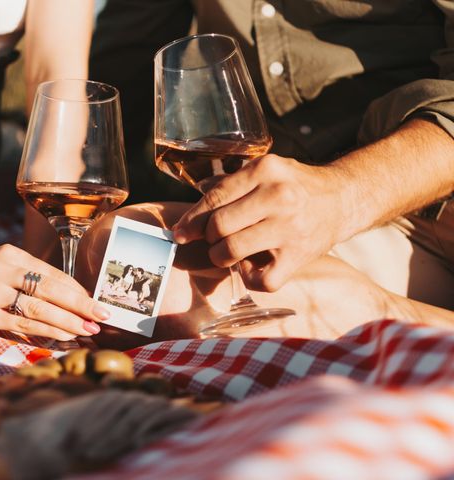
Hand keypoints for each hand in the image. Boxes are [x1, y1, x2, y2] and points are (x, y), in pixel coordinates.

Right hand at [0, 245, 109, 340]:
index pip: (51, 273)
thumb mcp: (4, 263)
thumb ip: (33, 274)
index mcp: (11, 255)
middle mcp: (1, 271)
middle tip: (103, 316)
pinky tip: (64, 336)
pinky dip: (45, 331)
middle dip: (80, 305)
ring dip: (67, 322)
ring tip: (88, 330)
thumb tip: (73, 294)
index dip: (76, 290)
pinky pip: (21, 324)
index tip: (96, 301)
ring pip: (37, 309)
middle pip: (49, 289)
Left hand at [172, 154, 344, 290]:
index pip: (215, 198)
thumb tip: (198, 191)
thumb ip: (233, 181)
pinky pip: (261, 280)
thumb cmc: (295, 185)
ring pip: (232, 251)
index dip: (192, 220)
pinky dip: (250, 277)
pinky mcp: (299, 256)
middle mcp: (278, 196)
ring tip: (228, 253)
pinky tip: (253, 266)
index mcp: (265, 170)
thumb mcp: (266, 170)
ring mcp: (290, 228)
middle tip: (213, 240)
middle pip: (219, 226)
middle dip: (208, 238)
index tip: (180, 233)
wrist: (343, 198)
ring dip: (221, 257)